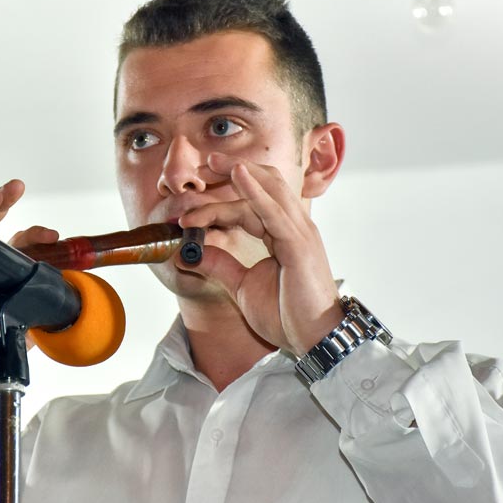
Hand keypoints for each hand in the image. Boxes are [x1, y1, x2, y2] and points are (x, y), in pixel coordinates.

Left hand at [177, 153, 342, 356]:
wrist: (314, 340)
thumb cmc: (287, 315)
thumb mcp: (242, 287)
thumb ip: (220, 265)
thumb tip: (190, 252)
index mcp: (284, 235)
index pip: (250, 206)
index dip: (220, 203)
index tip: (188, 212)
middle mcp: (295, 227)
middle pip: (265, 185)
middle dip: (235, 170)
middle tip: (206, 161)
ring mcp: (300, 233)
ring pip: (269, 190)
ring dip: (240, 173)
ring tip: (214, 162)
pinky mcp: (299, 244)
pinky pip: (273, 210)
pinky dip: (254, 191)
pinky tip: (237, 176)